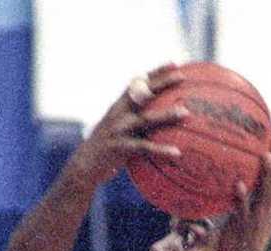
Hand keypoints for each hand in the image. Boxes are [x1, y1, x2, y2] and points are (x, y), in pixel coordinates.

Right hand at [71, 63, 187, 186]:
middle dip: (162, 83)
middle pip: (143, 93)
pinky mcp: (120, 148)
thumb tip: (158, 122)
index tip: (175, 64)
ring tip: (186, 113)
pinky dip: (161, 149)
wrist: (84, 166)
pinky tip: (177, 152)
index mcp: (120, 106)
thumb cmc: (106, 150)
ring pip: (147, 119)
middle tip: (182, 77)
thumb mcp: (118, 130)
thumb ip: (135, 123)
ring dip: (167, 114)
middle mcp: (119, 113)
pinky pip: (145, 147)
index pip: (139, 83)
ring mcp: (119, 129)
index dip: (156, 72)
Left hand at [216, 136, 270, 250]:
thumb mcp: (244, 220)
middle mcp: (265, 214)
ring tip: (266, 156)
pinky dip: (242, 199)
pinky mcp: (242, 232)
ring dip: (265, 176)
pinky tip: (239, 185)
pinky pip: (242, 212)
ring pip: (263, 195)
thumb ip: (244, 202)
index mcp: (267, 210)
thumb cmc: (237, 247)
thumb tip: (236, 183)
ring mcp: (255, 222)